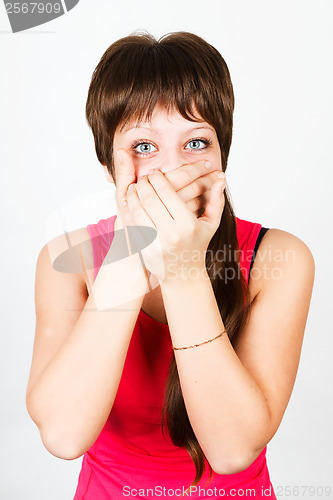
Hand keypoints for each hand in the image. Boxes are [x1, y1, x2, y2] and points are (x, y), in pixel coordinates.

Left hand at [118, 149, 225, 282]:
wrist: (183, 274)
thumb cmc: (197, 244)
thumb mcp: (211, 223)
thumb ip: (216, 199)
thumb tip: (221, 177)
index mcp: (187, 224)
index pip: (166, 192)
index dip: (157, 178)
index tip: (154, 172)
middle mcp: (170, 234)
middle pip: (149, 198)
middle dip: (143, 183)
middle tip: (143, 177)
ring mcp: (155, 243)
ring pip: (137, 210)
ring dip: (133, 195)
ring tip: (135, 187)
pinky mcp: (143, 249)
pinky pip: (132, 224)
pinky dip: (129, 210)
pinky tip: (131, 202)